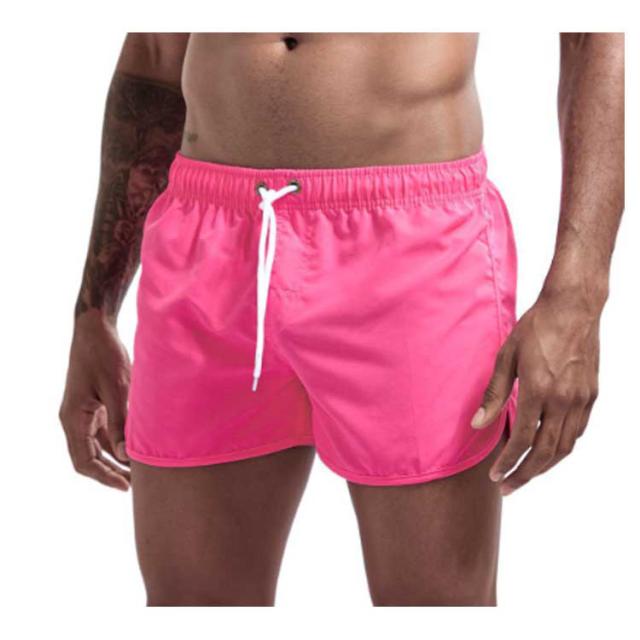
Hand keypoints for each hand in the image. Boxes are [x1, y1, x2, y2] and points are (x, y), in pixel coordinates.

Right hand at [59, 311, 130, 489]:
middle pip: (89, 457)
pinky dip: (117, 441)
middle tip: (137, 484)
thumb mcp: (116, 388)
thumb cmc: (104, 354)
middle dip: (111, 472)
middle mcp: (74, 418)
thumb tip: (124, 455)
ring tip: (139, 470)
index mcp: (73, 417)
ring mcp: (84, 412)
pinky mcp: (94, 404)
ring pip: (97, 445)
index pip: (84, 460)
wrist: (96, 327)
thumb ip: (120, 422)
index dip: (104, 476)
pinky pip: (103, 430)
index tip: (125, 486)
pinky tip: (135, 446)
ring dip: (115, 458)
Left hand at [471, 290, 599, 494]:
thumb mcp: (506, 356)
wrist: (573, 307)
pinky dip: (562, 448)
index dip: (507, 462)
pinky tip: (547, 451)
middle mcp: (563, 399)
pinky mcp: (591, 394)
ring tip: (525, 474)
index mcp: (538, 389)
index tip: (494, 475)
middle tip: (507, 486)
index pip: (522, 439)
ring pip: (565, 447)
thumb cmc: (536, 328)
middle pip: (545, 452)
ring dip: (544, 466)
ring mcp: (581, 398)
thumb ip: (494, 393)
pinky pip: (578, 431)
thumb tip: (477, 423)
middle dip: (524, 474)